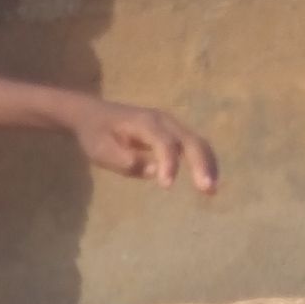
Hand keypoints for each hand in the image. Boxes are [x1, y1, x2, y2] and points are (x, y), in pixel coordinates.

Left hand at [69, 98, 219, 193]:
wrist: (93, 113)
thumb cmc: (95, 133)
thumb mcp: (100, 149)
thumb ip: (125, 160)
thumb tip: (154, 170)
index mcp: (144, 123)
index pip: (163, 143)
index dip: (168, 163)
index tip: (167, 186)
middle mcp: (163, 121)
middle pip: (190, 140)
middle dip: (201, 164)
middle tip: (207, 190)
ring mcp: (171, 125)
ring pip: (197, 142)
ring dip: (208, 165)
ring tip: (211, 190)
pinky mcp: (173, 133)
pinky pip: (194, 145)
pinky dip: (204, 161)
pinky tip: (207, 180)